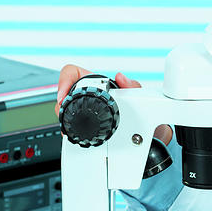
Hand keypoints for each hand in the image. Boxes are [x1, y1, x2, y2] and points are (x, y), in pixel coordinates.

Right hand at [55, 65, 171, 144]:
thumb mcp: (140, 97)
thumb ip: (133, 86)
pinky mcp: (86, 127)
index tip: (63, 96)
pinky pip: (73, 127)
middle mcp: (90, 95)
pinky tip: (75, 137)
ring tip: (70, 128)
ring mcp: (86, 111)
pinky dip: (71, 132)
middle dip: (62, 105)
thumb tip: (121, 78)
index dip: (64, 81)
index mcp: (99, 83)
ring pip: (65, 111)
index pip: (73, 73)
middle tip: (65, 115)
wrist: (149, 134)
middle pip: (65, 95)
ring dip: (64, 119)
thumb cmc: (143, 110)